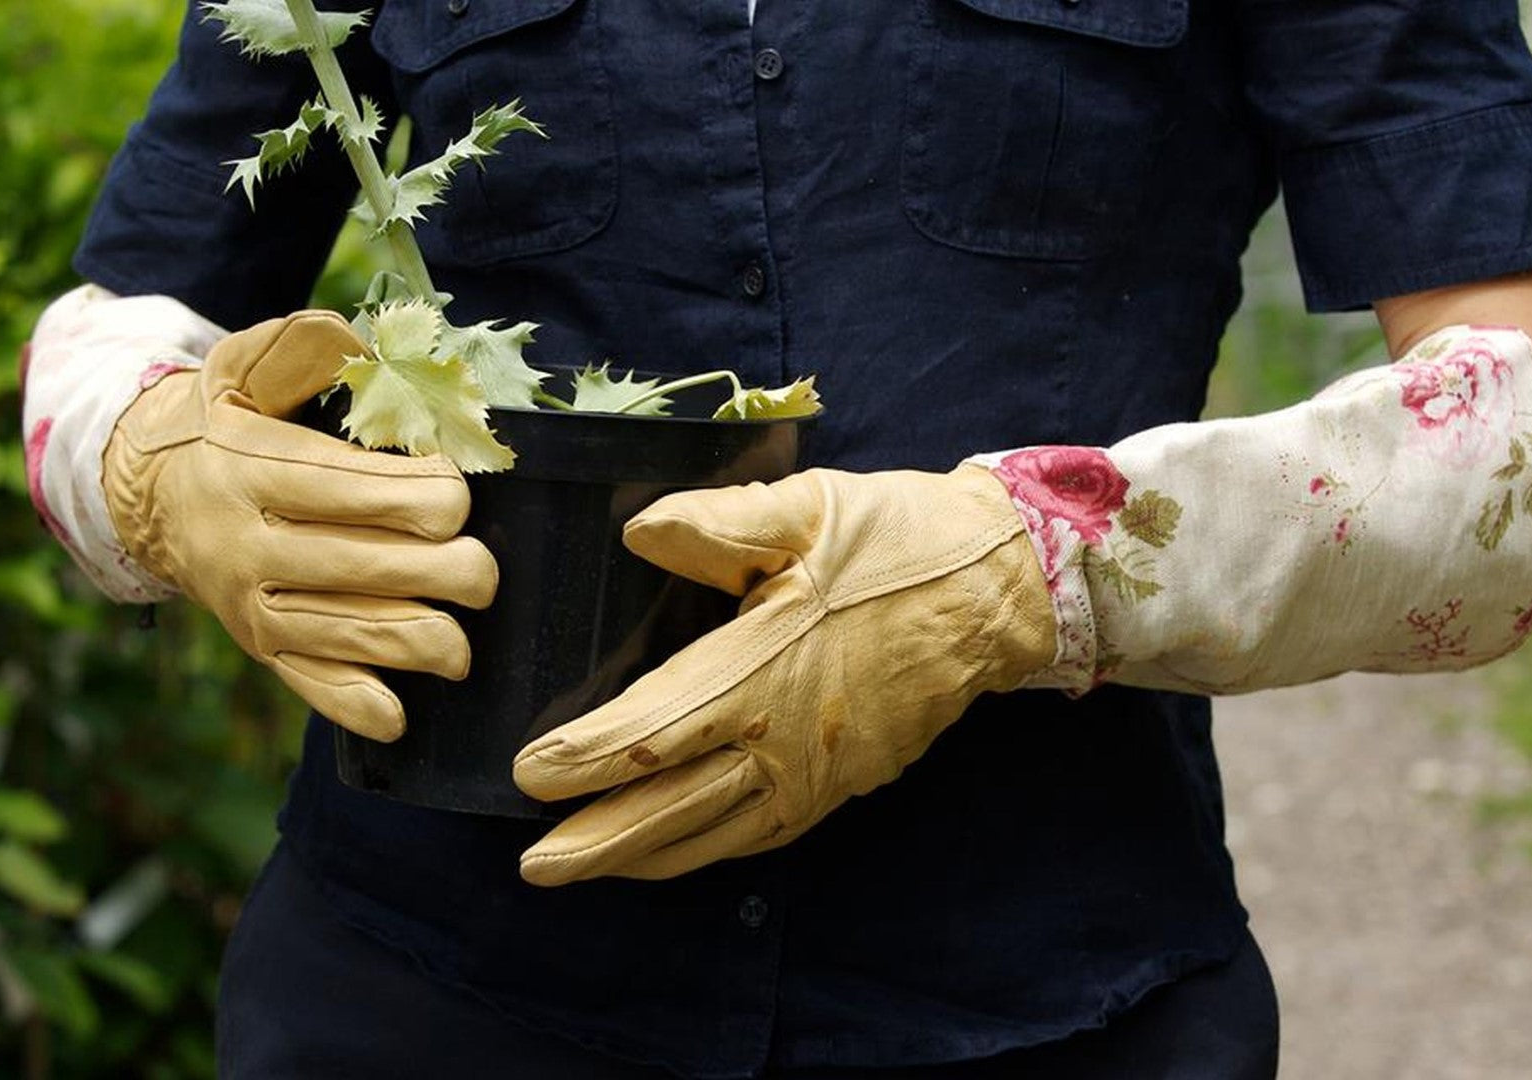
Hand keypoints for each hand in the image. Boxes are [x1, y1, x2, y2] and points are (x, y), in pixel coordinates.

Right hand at [102, 311, 497, 739]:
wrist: (146, 488)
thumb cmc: (226, 418)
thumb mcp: (249, 364)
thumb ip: (307, 348)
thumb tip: (370, 346)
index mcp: (254, 468)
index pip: (353, 490)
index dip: (425, 495)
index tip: (458, 494)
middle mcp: (248, 543)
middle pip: (365, 568)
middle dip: (444, 574)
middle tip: (483, 573)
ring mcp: (251, 604)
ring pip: (348, 633)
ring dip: (420, 645)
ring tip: (463, 647)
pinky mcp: (257, 646)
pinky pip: (308, 683)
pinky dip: (355, 705)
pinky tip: (400, 715)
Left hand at [513, 466, 1057, 884]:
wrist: (1000, 589)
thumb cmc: (899, 540)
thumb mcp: (809, 509)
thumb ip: (721, 524)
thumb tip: (636, 531)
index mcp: (768, 663)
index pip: (657, 726)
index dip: (589, 756)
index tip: (531, 771)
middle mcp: (788, 735)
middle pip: (675, 805)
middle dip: (598, 838)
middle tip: (534, 864)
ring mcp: (819, 770)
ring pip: (716, 833)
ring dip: (642, 857)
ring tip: (583, 871)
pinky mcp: (846, 782)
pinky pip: (763, 834)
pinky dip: (706, 851)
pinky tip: (673, 852)